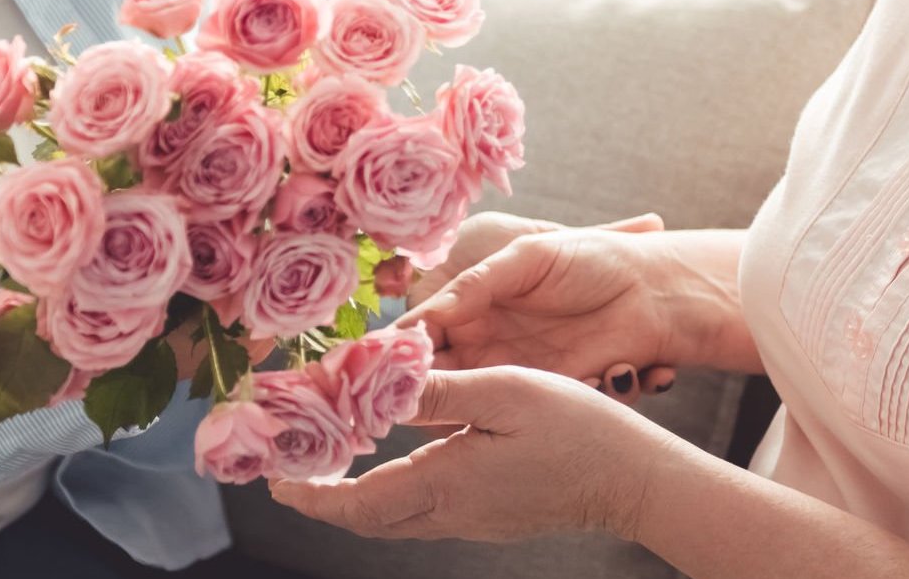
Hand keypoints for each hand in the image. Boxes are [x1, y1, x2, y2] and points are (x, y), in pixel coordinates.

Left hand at [267, 367, 669, 541]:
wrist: (635, 480)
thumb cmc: (578, 430)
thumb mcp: (506, 392)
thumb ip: (439, 391)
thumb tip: (379, 387)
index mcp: (446, 485)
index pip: (356, 502)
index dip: (310, 493)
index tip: (273, 479)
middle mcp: (451, 514)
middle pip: (367, 518)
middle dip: (322, 496)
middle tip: (290, 467)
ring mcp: (472, 521)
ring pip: (394, 518)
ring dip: (355, 494)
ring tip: (331, 458)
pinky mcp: (490, 517)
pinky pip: (423, 511)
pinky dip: (391, 491)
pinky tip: (395, 458)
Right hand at [401, 227, 680, 402]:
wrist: (655, 287)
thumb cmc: (590, 257)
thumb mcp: (527, 256)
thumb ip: (476, 283)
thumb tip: (426, 316)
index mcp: (473, 300)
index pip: (423, 331)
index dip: (404, 351)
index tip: (396, 369)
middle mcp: (487, 339)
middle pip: (440, 374)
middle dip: (431, 390)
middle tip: (430, 399)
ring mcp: (518, 369)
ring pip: (478, 401)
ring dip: (478, 407)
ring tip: (498, 397)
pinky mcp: (551, 392)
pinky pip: (527, 410)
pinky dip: (534, 409)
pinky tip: (575, 382)